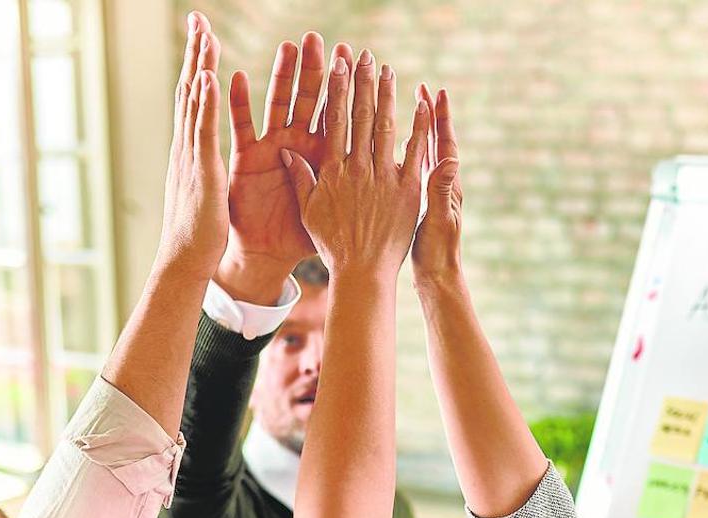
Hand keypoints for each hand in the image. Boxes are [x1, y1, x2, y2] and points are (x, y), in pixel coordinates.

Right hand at [153, 12, 227, 282]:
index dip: (200, 66)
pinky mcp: (201, 169)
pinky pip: (204, 130)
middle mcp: (188, 144)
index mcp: (193, 148)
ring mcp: (191, 154)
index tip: (204, 36)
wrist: (186, 260)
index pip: (197, 97)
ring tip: (205, 32)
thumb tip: (208, 157)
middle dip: (196, 53)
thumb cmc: (201, 232)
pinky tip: (210, 76)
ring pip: (196, 101)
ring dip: (200, 64)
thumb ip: (207, 167)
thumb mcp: (206, 190)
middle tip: (199, 18)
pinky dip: (206, 102)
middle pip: (192, 88)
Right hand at [219, 36, 355, 301]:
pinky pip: (240, 128)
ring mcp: (272, 151)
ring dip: (285, 75)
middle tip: (327, 40)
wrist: (276, 257)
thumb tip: (368, 148)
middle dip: (321, 69)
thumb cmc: (315, 240)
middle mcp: (301, 149)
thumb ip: (349, 174)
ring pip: (280, 105)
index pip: (340, 113)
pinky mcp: (246, 161)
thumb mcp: (336, 206)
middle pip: (314, 101)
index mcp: (329, 159)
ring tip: (291, 46)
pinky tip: (235, 77)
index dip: (346, 85)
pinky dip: (237, 103)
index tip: (356, 58)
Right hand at [279, 50, 429, 280]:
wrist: (362, 272)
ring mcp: (384, 178)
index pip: (335, 121)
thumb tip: (286, 150)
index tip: (338, 65)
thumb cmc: (332, 245)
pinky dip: (418, 127)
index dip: (337, 90)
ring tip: (388, 70)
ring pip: (385, 128)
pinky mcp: (407, 190)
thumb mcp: (309, 211)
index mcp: (333, 172)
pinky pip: (414, 153)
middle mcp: (358, 169)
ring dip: (387, 96)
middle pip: (361, 117)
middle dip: (362, 82)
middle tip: (364, 55)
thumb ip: (301, 178)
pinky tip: (421, 104)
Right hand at [411, 86, 462, 287]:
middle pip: (435, 142)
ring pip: (424, 155)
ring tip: (409, 106)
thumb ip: (441, 189)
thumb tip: (450, 158)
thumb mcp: (437, 220)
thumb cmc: (436, 253)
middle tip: (423, 88)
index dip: (440, 118)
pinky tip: (394, 146)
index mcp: (446, 185)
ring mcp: (431, 194)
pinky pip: (413, 173)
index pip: (443, 143)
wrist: (435, 278)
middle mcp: (442, 185)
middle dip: (430, 115)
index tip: (436, 92)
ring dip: (418, 130)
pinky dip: (406, 155)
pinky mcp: (420, 204)